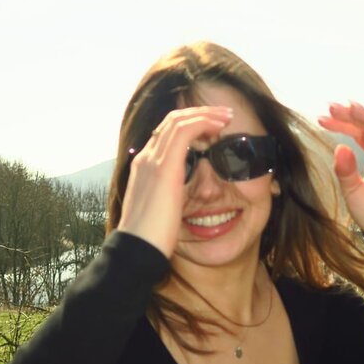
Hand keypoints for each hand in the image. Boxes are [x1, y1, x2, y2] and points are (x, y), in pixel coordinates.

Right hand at [118, 105, 233, 257]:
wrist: (136, 250)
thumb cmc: (150, 239)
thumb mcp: (160, 212)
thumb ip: (168, 198)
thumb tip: (179, 202)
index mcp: (144, 168)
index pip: (165, 134)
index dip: (189, 125)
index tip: (212, 129)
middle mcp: (145, 159)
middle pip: (171, 121)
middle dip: (199, 113)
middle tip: (223, 115)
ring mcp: (152, 161)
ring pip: (178, 120)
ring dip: (205, 114)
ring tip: (226, 116)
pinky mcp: (163, 167)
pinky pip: (185, 131)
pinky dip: (203, 123)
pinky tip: (219, 127)